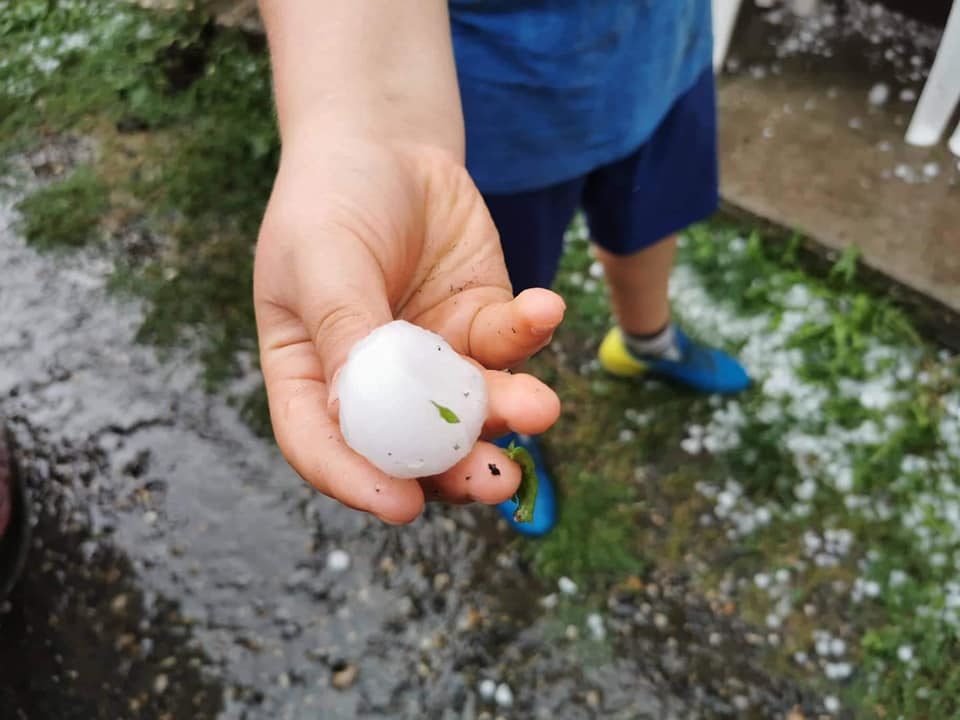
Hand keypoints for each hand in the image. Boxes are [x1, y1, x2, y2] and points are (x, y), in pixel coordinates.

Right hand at [254, 136, 564, 522]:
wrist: (385, 142)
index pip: (324, 445)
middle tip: (494, 479)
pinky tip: (545, 307)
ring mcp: (433, 357)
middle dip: (458, 468)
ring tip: (540, 405)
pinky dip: (532, 331)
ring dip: (509, 411)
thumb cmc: (331, 199)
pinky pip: (511, 341)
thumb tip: (355, 414)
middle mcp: (375, 381)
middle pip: (412, 446)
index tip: (401, 507)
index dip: (358, 481)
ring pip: (474, 406)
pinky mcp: (482, 323)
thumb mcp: (321, 259)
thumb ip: (342, 330)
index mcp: (313, 374)